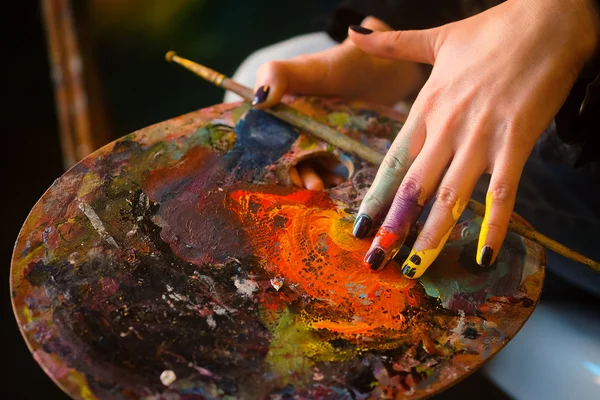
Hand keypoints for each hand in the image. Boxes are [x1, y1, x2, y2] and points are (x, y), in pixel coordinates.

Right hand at [252, 17, 426, 189]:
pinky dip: (333, 176)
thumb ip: (277, 75)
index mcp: (279, 109)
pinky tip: (340, 182)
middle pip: (287, 157)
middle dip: (296, 174)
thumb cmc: (344, 63)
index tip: (284, 174)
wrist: (388, 66)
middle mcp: (295, 125)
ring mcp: (319, 137)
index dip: (269, 159)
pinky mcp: (340, 146)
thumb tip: (257, 101)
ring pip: (309, 164)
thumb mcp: (308, 68)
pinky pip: (332, 166)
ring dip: (314, 179)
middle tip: (311, 186)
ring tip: (326, 187)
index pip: (265, 139)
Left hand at [349, 0, 597, 276]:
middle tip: (376, 260)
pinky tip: (483, 254)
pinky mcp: (518, 140)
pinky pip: (503, 191)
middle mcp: (448, 127)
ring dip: (433, 236)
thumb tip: (353, 32)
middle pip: (414, 187)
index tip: (360, 227)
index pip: (393, 162)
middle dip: (394, 227)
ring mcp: (482, 136)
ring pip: (451, 196)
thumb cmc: (493, 29)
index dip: (376, 198)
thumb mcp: (435, 37)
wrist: (549, 17)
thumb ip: (391, 44)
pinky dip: (492, 224)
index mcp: (427, 106)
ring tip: (416, 268)